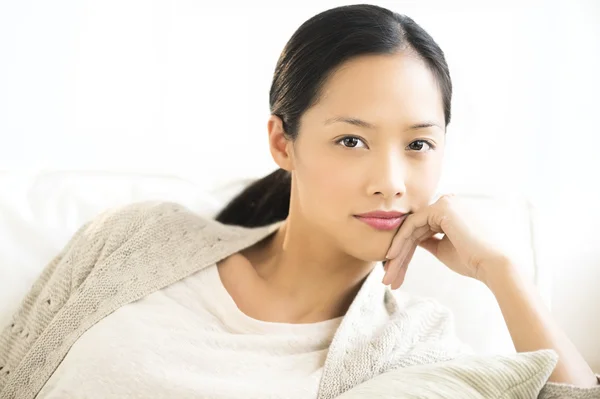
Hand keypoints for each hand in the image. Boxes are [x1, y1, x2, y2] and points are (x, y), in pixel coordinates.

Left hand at [382, 194, 509, 288]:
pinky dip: (400, 242)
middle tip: (388, 278)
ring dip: (397, 253)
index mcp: (449, 212)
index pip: (420, 231)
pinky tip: (392, 258)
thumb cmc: (473, 260)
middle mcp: (446, 203)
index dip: (405, 253)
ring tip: (388, 275)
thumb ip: (428, 241)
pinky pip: (412, 225)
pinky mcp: (440, 207)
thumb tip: (412, 241)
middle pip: (413, 231)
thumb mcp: (443, 249)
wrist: (493, 265)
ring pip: (410, 229)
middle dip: (399, 256)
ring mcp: (443, 203)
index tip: (394, 272)